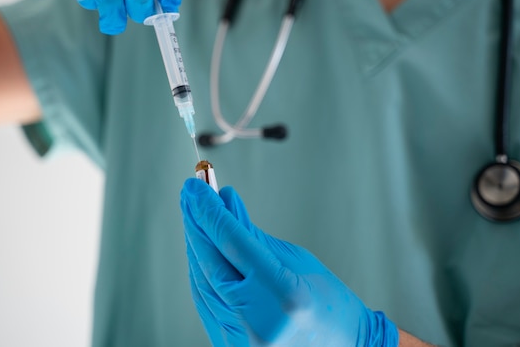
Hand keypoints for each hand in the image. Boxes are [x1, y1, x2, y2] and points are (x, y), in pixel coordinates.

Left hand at [180, 178, 398, 346]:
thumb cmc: (329, 304)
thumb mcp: (297, 260)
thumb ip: (253, 234)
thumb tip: (225, 202)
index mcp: (283, 295)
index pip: (233, 244)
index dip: (211, 211)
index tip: (197, 188)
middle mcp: (259, 321)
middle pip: (211, 262)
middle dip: (196, 224)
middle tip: (189, 194)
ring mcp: (242, 339)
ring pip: (202, 282)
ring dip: (195, 246)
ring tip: (194, 217)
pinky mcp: (231, 345)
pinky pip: (206, 302)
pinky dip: (200, 272)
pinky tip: (199, 250)